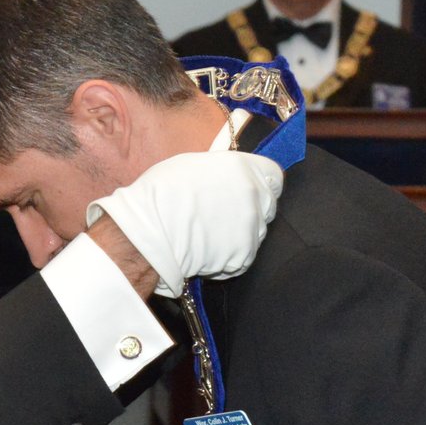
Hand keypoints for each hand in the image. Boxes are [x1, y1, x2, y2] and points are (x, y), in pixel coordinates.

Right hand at [84, 149, 283, 291]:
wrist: (152, 231)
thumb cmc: (161, 193)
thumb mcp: (194, 166)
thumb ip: (223, 172)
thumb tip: (229, 177)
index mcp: (243, 168)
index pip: (273, 175)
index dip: (263, 183)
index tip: (251, 190)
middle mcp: (254, 196)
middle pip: (267, 205)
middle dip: (250, 210)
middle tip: (224, 216)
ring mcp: (252, 227)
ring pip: (256, 233)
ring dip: (239, 235)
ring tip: (209, 235)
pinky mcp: (244, 255)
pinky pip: (243, 257)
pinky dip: (229, 258)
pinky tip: (207, 251)